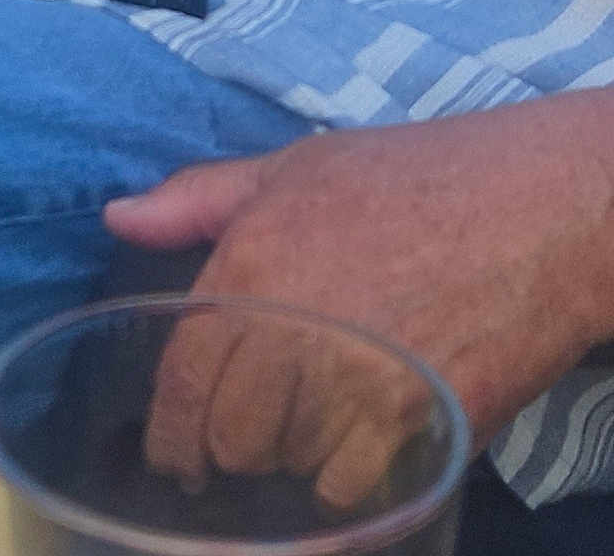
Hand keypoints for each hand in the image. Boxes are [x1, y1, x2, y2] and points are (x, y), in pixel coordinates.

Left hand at [104, 94, 613, 507]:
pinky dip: (345, 476)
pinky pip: (346, 484)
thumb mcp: (296, 166)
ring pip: (286, 462)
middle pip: (231, 433)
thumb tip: (118, 217)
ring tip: (312, 425)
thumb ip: (199, 198)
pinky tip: (359, 441)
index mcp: (251, 262)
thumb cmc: (411, 177)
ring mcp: (350, 380)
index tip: (177, 452)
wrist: (532, 209)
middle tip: (249, 438)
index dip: (173, 427)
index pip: (183, 376)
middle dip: (232, 445)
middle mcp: (290, 327)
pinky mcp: (410, 421)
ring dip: (290, 456)